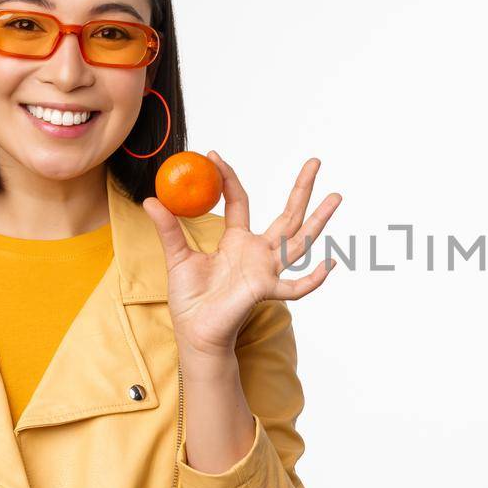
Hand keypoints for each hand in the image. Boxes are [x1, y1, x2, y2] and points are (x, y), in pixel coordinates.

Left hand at [142, 152, 341, 359]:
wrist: (195, 331)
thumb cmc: (190, 298)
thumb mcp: (177, 257)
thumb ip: (169, 229)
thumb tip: (152, 199)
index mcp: (237, 240)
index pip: (240, 201)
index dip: (229, 178)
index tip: (214, 155)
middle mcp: (258, 252)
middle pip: (288, 215)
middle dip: (302, 189)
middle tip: (315, 162)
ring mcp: (267, 270)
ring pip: (299, 242)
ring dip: (319, 220)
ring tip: (336, 197)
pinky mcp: (266, 290)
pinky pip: (296, 287)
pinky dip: (313, 279)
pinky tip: (330, 264)